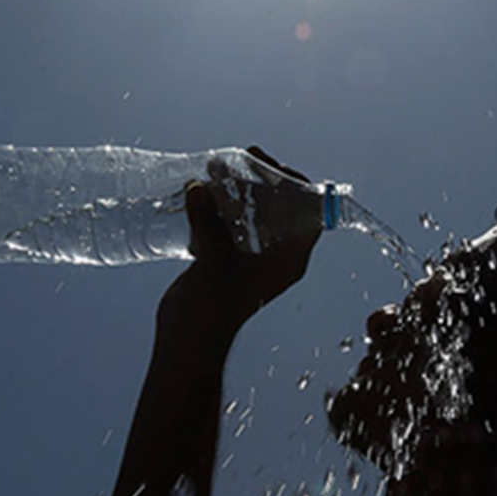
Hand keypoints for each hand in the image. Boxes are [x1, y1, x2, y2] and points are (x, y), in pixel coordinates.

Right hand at [156, 147, 321, 357]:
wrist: (187, 339)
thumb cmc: (210, 312)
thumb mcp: (213, 264)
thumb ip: (208, 224)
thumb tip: (199, 188)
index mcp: (290, 259)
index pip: (310, 212)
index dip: (296, 183)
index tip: (273, 164)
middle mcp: (277, 254)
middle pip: (282, 204)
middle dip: (263, 178)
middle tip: (243, 156)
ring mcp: (252, 254)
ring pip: (254, 208)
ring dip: (238, 186)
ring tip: (216, 166)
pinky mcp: (228, 254)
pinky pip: (232, 219)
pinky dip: (221, 201)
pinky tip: (202, 187)